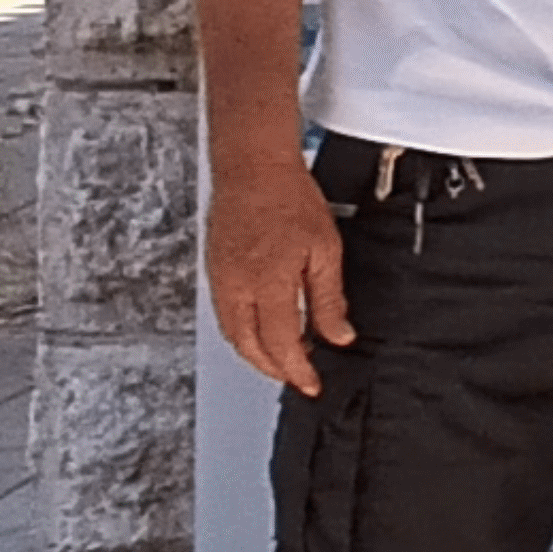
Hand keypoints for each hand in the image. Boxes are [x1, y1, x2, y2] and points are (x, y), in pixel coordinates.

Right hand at [207, 161, 353, 394]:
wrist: (252, 168)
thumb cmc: (288, 198)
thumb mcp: (325, 250)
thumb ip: (329, 299)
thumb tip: (338, 335)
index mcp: (266, 285)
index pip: (280, 345)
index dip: (296, 370)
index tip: (311, 383)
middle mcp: (236, 288)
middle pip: (249, 347)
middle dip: (273, 369)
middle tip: (298, 376)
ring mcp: (220, 280)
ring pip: (233, 334)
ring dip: (256, 353)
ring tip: (285, 357)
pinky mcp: (214, 271)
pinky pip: (225, 315)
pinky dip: (243, 331)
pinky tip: (263, 328)